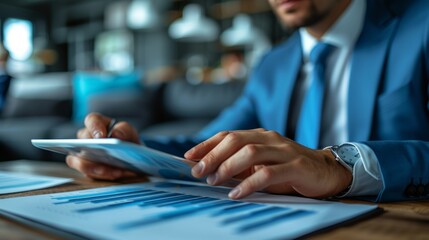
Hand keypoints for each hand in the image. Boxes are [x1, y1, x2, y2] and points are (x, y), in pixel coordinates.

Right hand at [66, 112, 139, 179]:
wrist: (131, 157)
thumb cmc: (127, 141)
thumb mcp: (130, 133)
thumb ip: (125, 130)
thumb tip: (116, 134)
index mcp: (97, 124)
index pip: (92, 120)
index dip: (94, 127)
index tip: (101, 136)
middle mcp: (86, 138)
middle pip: (83, 142)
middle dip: (94, 151)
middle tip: (108, 157)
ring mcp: (83, 155)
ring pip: (80, 161)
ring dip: (96, 168)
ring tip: (115, 171)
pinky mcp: (87, 169)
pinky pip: (88, 174)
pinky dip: (102, 175)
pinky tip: (116, 175)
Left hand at [185, 129, 351, 198]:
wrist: (326, 171)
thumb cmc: (289, 170)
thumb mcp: (262, 165)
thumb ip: (241, 165)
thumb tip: (211, 171)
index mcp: (260, 135)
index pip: (228, 135)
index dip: (207, 144)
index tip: (189, 157)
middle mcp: (271, 139)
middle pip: (236, 140)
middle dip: (213, 156)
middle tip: (198, 172)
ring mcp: (285, 150)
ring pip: (250, 152)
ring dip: (228, 167)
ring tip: (214, 181)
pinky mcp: (297, 165)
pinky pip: (269, 172)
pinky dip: (250, 183)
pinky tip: (237, 193)